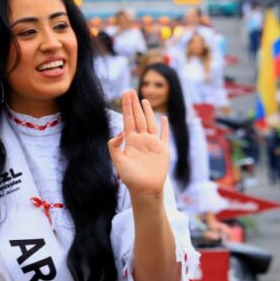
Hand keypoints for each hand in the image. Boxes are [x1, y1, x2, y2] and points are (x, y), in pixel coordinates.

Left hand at [108, 90, 170, 206]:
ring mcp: (152, 144)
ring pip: (150, 123)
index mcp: (130, 141)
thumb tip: (121, 132)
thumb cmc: (130, 178)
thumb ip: (114, 146)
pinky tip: (163, 118)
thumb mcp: (118, 161)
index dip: (126, 106)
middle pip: (137, 118)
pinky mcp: (163, 150)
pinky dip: (164, 127)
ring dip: (147, 111)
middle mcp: (141, 140)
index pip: (128, 119)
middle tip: (130, 90)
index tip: (125, 94)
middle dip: (134, 104)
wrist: (144, 190)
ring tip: (144, 100)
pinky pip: (164, 136)